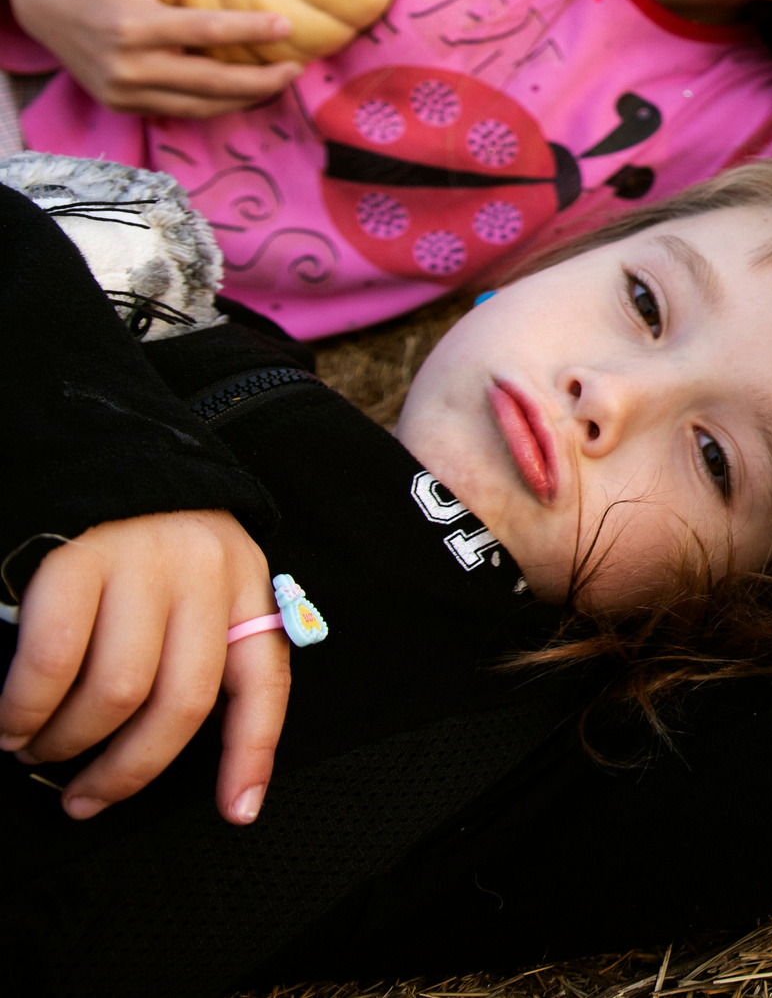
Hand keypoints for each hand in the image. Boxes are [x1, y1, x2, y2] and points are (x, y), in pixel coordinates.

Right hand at [0, 512, 289, 823]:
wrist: (83, 440)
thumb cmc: (131, 531)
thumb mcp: (187, 575)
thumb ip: (189, 638)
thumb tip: (156, 739)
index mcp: (242, 581)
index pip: (264, 680)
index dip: (252, 754)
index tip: (238, 813)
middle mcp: (206, 570)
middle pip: (182, 704)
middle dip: (127, 770)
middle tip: (82, 797)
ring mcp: (144, 559)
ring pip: (119, 691)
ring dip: (68, 742)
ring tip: (35, 751)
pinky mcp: (77, 555)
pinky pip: (55, 660)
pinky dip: (28, 707)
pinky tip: (13, 723)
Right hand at [7, 0, 301, 115]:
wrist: (43, 10)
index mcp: (132, 26)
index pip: (203, 31)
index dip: (248, 30)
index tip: (288, 26)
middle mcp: (128, 66)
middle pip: (209, 81)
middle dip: (259, 80)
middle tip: (297, 67)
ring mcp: (125, 92)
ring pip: (198, 105)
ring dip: (244, 98)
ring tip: (281, 80)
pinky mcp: (123, 106)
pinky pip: (180, 111)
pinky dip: (215, 105)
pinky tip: (246, 92)